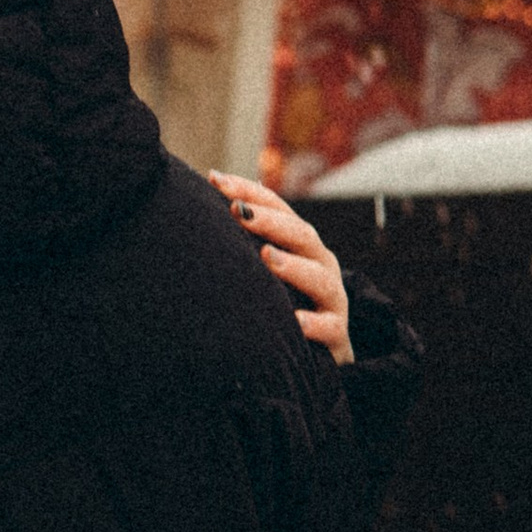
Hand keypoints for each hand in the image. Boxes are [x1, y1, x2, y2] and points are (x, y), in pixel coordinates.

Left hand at [208, 169, 352, 365]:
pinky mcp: (337, 334)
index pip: (278, 209)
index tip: (215, 180)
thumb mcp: (265, 271)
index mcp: (302, 244)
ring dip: (293, 266)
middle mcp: (320, 265)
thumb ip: (240, 244)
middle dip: (270, 222)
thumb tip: (194, 210)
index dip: (249, 192)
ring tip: (267, 257)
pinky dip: (313, 324)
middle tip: (240, 213)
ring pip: (319, 278)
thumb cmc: (285, 303)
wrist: (325, 351)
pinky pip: (329, 328)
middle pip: (301, 235)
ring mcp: (332, 299)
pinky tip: (295, 322)